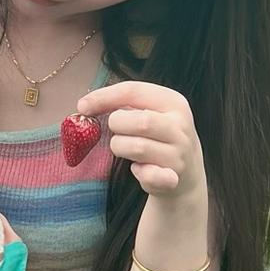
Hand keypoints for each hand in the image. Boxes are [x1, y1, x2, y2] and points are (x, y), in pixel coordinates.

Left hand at [77, 82, 205, 199]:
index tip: (82, 106)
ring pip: (137, 147)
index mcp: (174, 102)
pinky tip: (138, 169)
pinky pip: (148, 176)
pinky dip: (137, 173)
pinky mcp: (173, 179)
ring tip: (126, 149)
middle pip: (139, 121)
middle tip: (116, 131)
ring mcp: (179, 154)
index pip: (134, 91)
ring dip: (120, 148)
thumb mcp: (149, 112)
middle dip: (117, 126)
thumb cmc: (156, 136)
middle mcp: (180, 127)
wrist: (187, 172)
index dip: (104, 97)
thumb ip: (121, 103)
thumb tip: (84, 106)